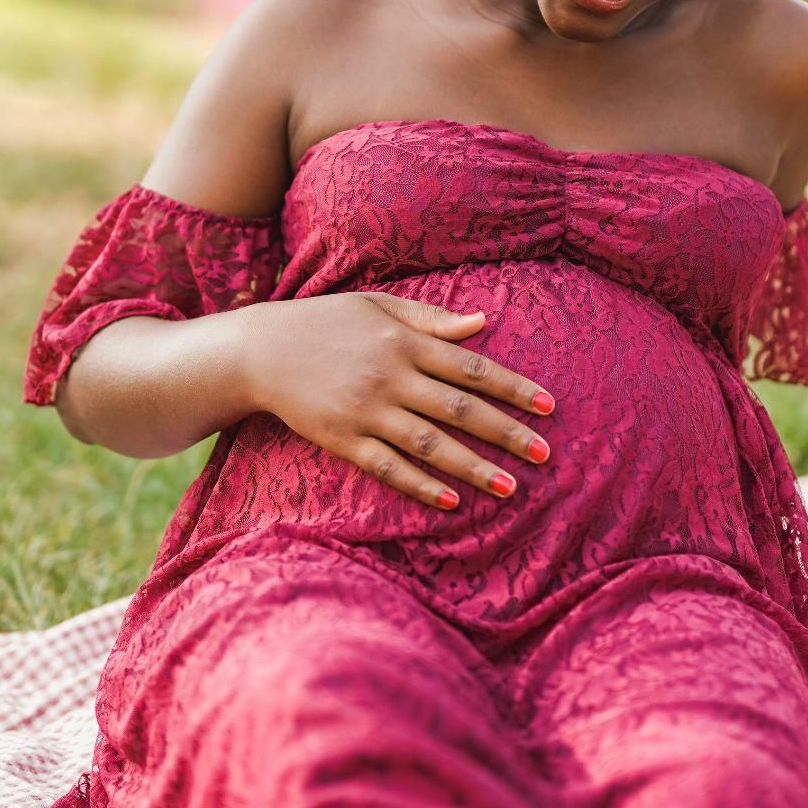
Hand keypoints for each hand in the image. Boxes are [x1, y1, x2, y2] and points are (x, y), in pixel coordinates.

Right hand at [244, 292, 554, 510]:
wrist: (259, 350)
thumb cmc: (325, 323)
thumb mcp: (378, 306)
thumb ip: (432, 319)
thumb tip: (483, 322)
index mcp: (404, 341)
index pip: (471, 367)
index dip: (512, 387)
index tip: (548, 405)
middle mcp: (390, 376)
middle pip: (459, 409)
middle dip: (506, 432)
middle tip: (544, 452)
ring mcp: (365, 411)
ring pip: (429, 444)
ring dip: (472, 467)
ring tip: (510, 487)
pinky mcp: (342, 440)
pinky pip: (388, 467)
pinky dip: (420, 485)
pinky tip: (451, 501)